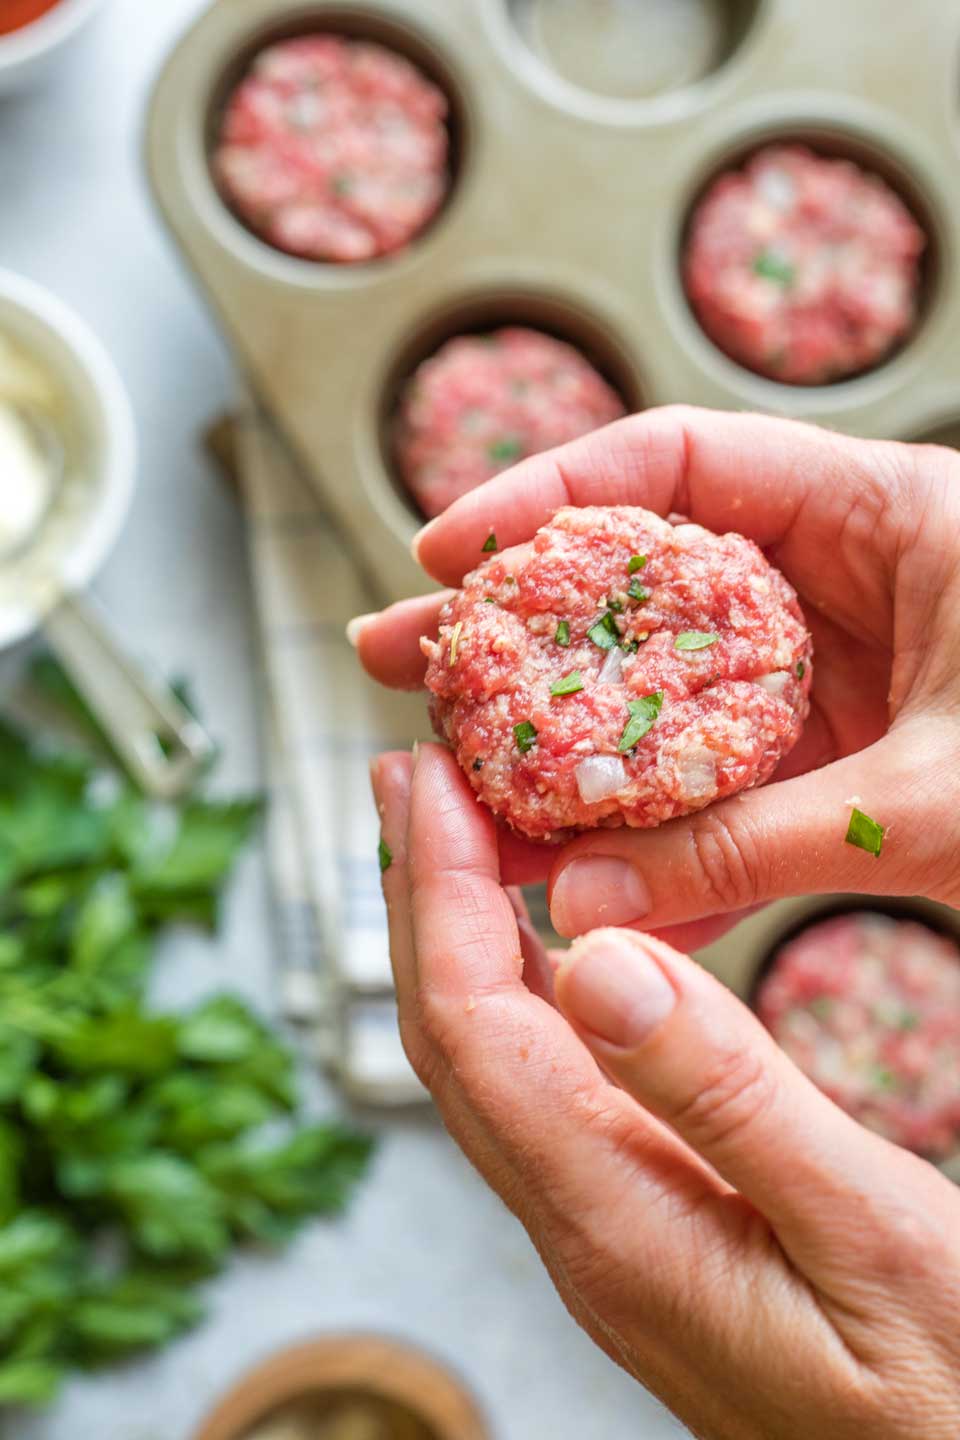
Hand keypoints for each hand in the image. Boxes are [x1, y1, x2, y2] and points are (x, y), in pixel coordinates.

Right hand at [353, 407, 959, 943]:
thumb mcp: (927, 802)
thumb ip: (750, 846)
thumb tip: (585, 900)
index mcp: (882, 517)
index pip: (680, 465)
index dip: (548, 495)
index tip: (448, 552)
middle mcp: (842, 583)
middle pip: (644, 580)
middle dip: (516, 625)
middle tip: (401, 658)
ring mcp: (836, 674)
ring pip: (668, 690)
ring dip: (566, 740)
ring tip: (453, 780)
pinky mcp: (842, 757)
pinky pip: (721, 778)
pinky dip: (653, 826)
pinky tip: (580, 873)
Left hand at [371, 742, 959, 1439]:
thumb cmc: (944, 1393)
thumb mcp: (869, 1237)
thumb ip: (729, 1103)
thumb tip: (593, 962)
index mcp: (618, 1227)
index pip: (476, 1032)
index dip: (438, 896)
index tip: (427, 786)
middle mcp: (586, 1228)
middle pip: (457, 1039)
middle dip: (421, 897)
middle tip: (412, 778)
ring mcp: (609, 1230)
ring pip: (495, 1060)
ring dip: (463, 935)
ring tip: (455, 832)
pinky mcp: (645, 1222)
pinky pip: (552, 1085)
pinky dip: (530, 988)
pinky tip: (546, 942)